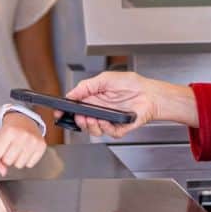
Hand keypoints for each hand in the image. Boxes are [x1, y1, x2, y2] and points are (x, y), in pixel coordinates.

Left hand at [0, 114, 46, 175]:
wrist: (23, 121)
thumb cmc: (8, 133)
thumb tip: (3, 172)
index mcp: (9, 130)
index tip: (1, 145)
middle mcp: (23, 135)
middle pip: (9, 161)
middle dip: (7, 157)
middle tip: (10, 147)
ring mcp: (34, 140)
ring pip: (19, 165)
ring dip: (17, 160)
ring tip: (18, 149)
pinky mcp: (42, 146)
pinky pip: (30, 164)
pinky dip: (27, 160)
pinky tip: (26, 151)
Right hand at [64, 71, 194, 138]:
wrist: (150, 93)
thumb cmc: (131, 84)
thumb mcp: (105, 79)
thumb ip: (86, 86)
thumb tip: (71, 93)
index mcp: (94, 98)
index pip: (76, 107)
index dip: (66, 111)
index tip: (60, 112)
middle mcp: (100, 110)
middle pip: (82, 121)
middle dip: (78, 121)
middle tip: (80, 117)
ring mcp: (109, 120)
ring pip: (93, 130)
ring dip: (90, 126)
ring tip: (93, 118)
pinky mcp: (119, 128)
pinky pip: (108, 133)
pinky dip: (105, 128)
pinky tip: (106, 120)